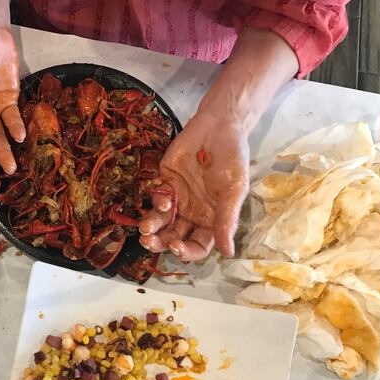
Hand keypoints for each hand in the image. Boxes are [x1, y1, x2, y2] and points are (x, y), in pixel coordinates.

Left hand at [138, 113, 249, 260]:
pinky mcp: (164, 181)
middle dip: (161, 243)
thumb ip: (227, 220)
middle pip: (174, 237)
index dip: (187, 252)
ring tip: (145, 229)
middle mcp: (192, 213)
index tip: (177, 248)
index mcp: (211, 220)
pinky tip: (163, 198)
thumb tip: (228, 253)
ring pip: (160, 221)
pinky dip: (156, 201)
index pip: (197, 246)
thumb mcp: (234, 190)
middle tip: (149, 242)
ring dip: (151, 227)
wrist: (219, 126)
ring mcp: (177, 198)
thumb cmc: (233, 159)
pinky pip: (156, 197)